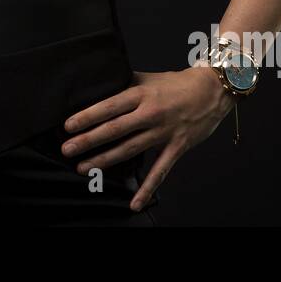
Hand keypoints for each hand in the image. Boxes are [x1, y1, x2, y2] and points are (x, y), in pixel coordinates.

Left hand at [61, 66, 235, 211]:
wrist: (212, 90)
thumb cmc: (177, 84)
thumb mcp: (147, 79)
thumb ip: (125, 85)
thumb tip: (100, 88)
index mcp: (141, 94)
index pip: (109, 106)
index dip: (88, 117)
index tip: (68, 126)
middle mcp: (150, 113)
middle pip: (114, 129)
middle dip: (88, 140)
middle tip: (67, 149)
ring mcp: (164, 132)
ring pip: (130, 149)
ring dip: (105, 160)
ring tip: (83, 168)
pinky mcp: (177, 147)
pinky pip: (160, 171)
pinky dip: (147, 189)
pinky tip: (134, 203)